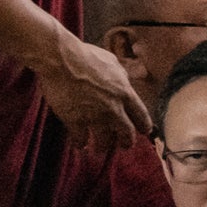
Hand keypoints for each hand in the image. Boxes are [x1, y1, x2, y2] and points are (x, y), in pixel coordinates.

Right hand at [33, 33, 150, 148]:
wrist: (62, 60)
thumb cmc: (86, 56)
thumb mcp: (112, 62)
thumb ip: (121, 76)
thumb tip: (124, 80)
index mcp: (125, 93)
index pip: (141, 115)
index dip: (144, 126)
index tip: (144, 131)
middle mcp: (114, 108)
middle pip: (126, 133)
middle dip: (126, 142)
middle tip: (124, 146)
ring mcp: (94, 116)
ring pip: (104, 141)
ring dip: (103, 147)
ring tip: (100, 150)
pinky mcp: (75, 121)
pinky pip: (80, 139)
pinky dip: (80, 144)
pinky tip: (80, 145)